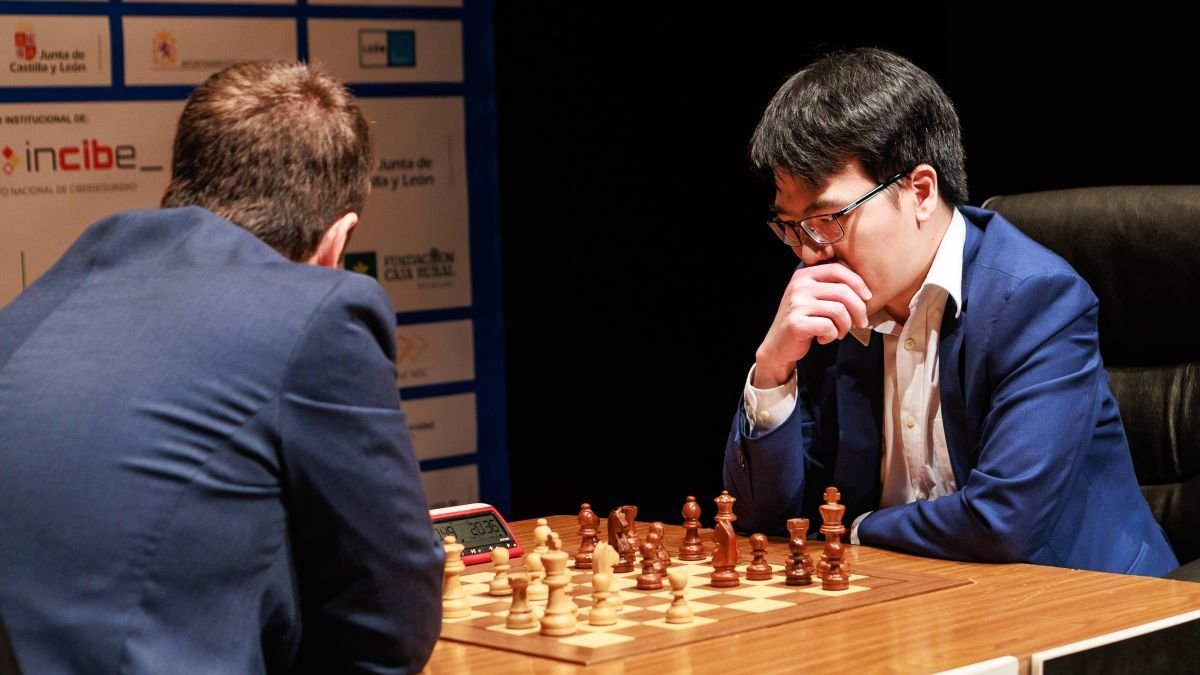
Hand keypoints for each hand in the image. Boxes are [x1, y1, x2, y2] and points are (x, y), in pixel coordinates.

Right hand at [753, 263, 871, 387]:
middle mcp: (798, 286)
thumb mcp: (813, 298)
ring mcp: (796, 304)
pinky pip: (829, 327)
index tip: (867, 297)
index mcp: (803, 275)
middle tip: (861, 322)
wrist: (778, 345)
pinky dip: (832, 336)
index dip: (858, 283)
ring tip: (839, 332)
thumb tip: (865, 290)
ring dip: (845, 326)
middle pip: (843, 291)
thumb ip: (831, 288)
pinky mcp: (796, 323)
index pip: (838, 270)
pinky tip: (824, 338)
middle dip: (859, 309)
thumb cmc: (803, 321)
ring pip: (839, 311)